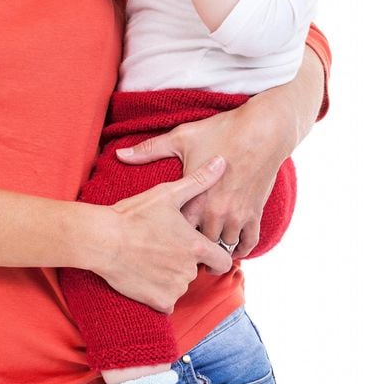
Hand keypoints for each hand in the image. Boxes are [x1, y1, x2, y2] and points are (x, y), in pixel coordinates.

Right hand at [97, 156, 231, 310]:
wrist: (102, 240)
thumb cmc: (134, 215)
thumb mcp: (167, 194)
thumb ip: (198, 181)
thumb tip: (222, 161)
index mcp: (196, 246)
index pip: (223, 260)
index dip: (215, 255)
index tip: (203, 252)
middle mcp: (189, 270)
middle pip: (197, 271)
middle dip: (184, 262)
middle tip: (162, 247)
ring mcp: (174, 288)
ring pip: (180, 285)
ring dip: (171, 277)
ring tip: (149, 258)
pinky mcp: (158, 302)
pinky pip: (167, 302)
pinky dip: (159, 293)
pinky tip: (144, 275)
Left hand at [116, 98, 287, 258]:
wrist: (262, 130)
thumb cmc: (221, 131)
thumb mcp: (181, 138)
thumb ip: (149, 150)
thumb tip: (120, 154)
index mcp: (195, 198)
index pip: (177, 232)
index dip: (168, 238)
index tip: (160, 239)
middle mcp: (216, 212)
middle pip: (200, 245)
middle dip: (191, 249)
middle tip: (180, 252)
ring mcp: (238, 215)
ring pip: (224, 247)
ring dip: (215, 250)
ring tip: (204, 253)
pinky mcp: (255, 213)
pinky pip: (249, 243)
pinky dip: (240, 249)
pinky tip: (232, 247)